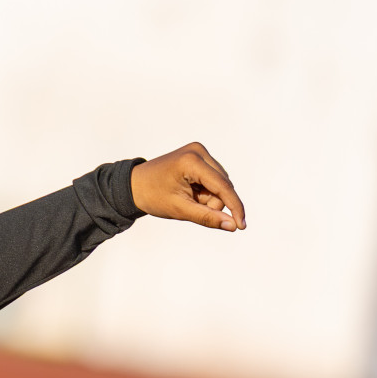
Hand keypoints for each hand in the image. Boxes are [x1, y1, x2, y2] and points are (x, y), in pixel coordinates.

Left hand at [130, 142, 245, 231]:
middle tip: (189, 207)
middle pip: (223, 186)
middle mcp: (199, 151)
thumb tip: (233, 226)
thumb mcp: (179, 210)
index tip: (242, 226)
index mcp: (191, 161)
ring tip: (186, 197)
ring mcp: (199, 151)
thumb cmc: (153, 197)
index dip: (234, 207)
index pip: (223, 186)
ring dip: (208, 198)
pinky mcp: (199, 155)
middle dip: (211, 203)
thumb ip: (207, 217)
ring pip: (220, 184)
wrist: (134, 185)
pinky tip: (189, 191)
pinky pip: (214, 179)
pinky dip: (205, 191)